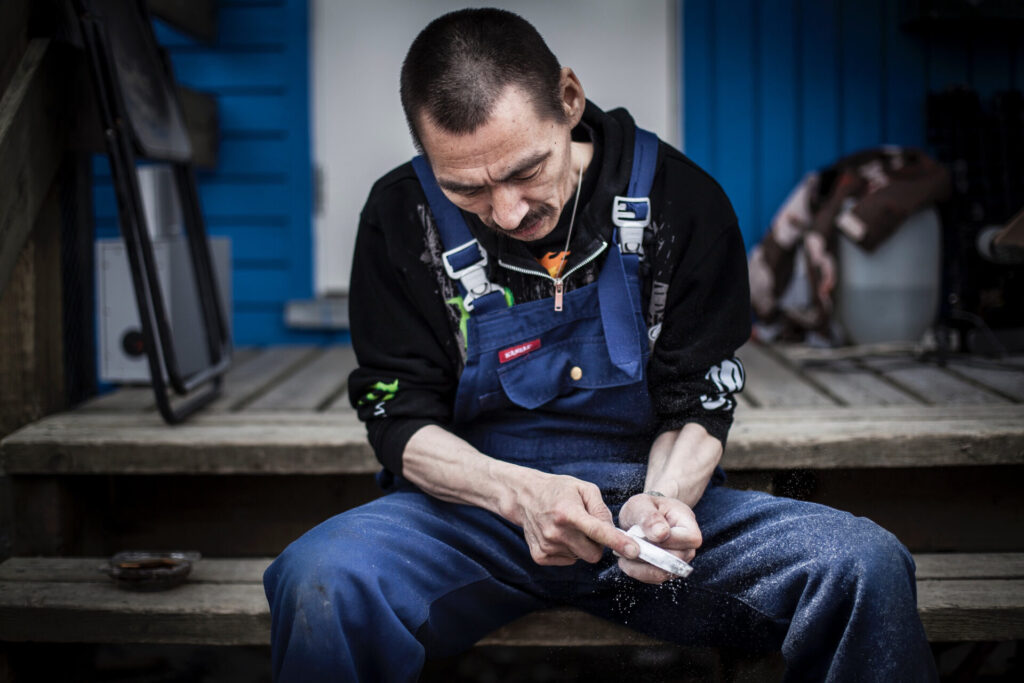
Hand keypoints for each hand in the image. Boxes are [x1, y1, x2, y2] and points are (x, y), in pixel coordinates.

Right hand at [512, 472, 639, 566]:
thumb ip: (601, 509)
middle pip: (593, 554)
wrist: (526, 497)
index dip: (618, 541)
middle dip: (597, 545)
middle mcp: (556, 531)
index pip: (598, 531)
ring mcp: (546, 546)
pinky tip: (559, 536)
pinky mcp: (539, 556)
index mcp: (568, 512)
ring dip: (580, 545)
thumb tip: (612, 532)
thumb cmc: (559, 491)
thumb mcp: (584, 489)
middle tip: (588, 528)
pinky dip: (568, 551)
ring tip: (569, 527)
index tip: (634, 550)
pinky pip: (567, 561)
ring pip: (580, 557)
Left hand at [617, 493, 701, 583]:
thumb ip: (650, 516)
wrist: (642, 516)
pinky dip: (637, 572)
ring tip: (623, 554)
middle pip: (676, 560)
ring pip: (664, 573)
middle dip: (648, 555)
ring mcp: (679, 561)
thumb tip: (661, 534)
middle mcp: (688, 546)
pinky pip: (654, 578)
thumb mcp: (641, 504)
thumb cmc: (644, 507)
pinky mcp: (667, 571)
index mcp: (688, 523)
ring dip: (640, 566)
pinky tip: (625, 561)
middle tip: (627, 545)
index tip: (644, 535)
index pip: (690, 539)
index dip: (668, 541)